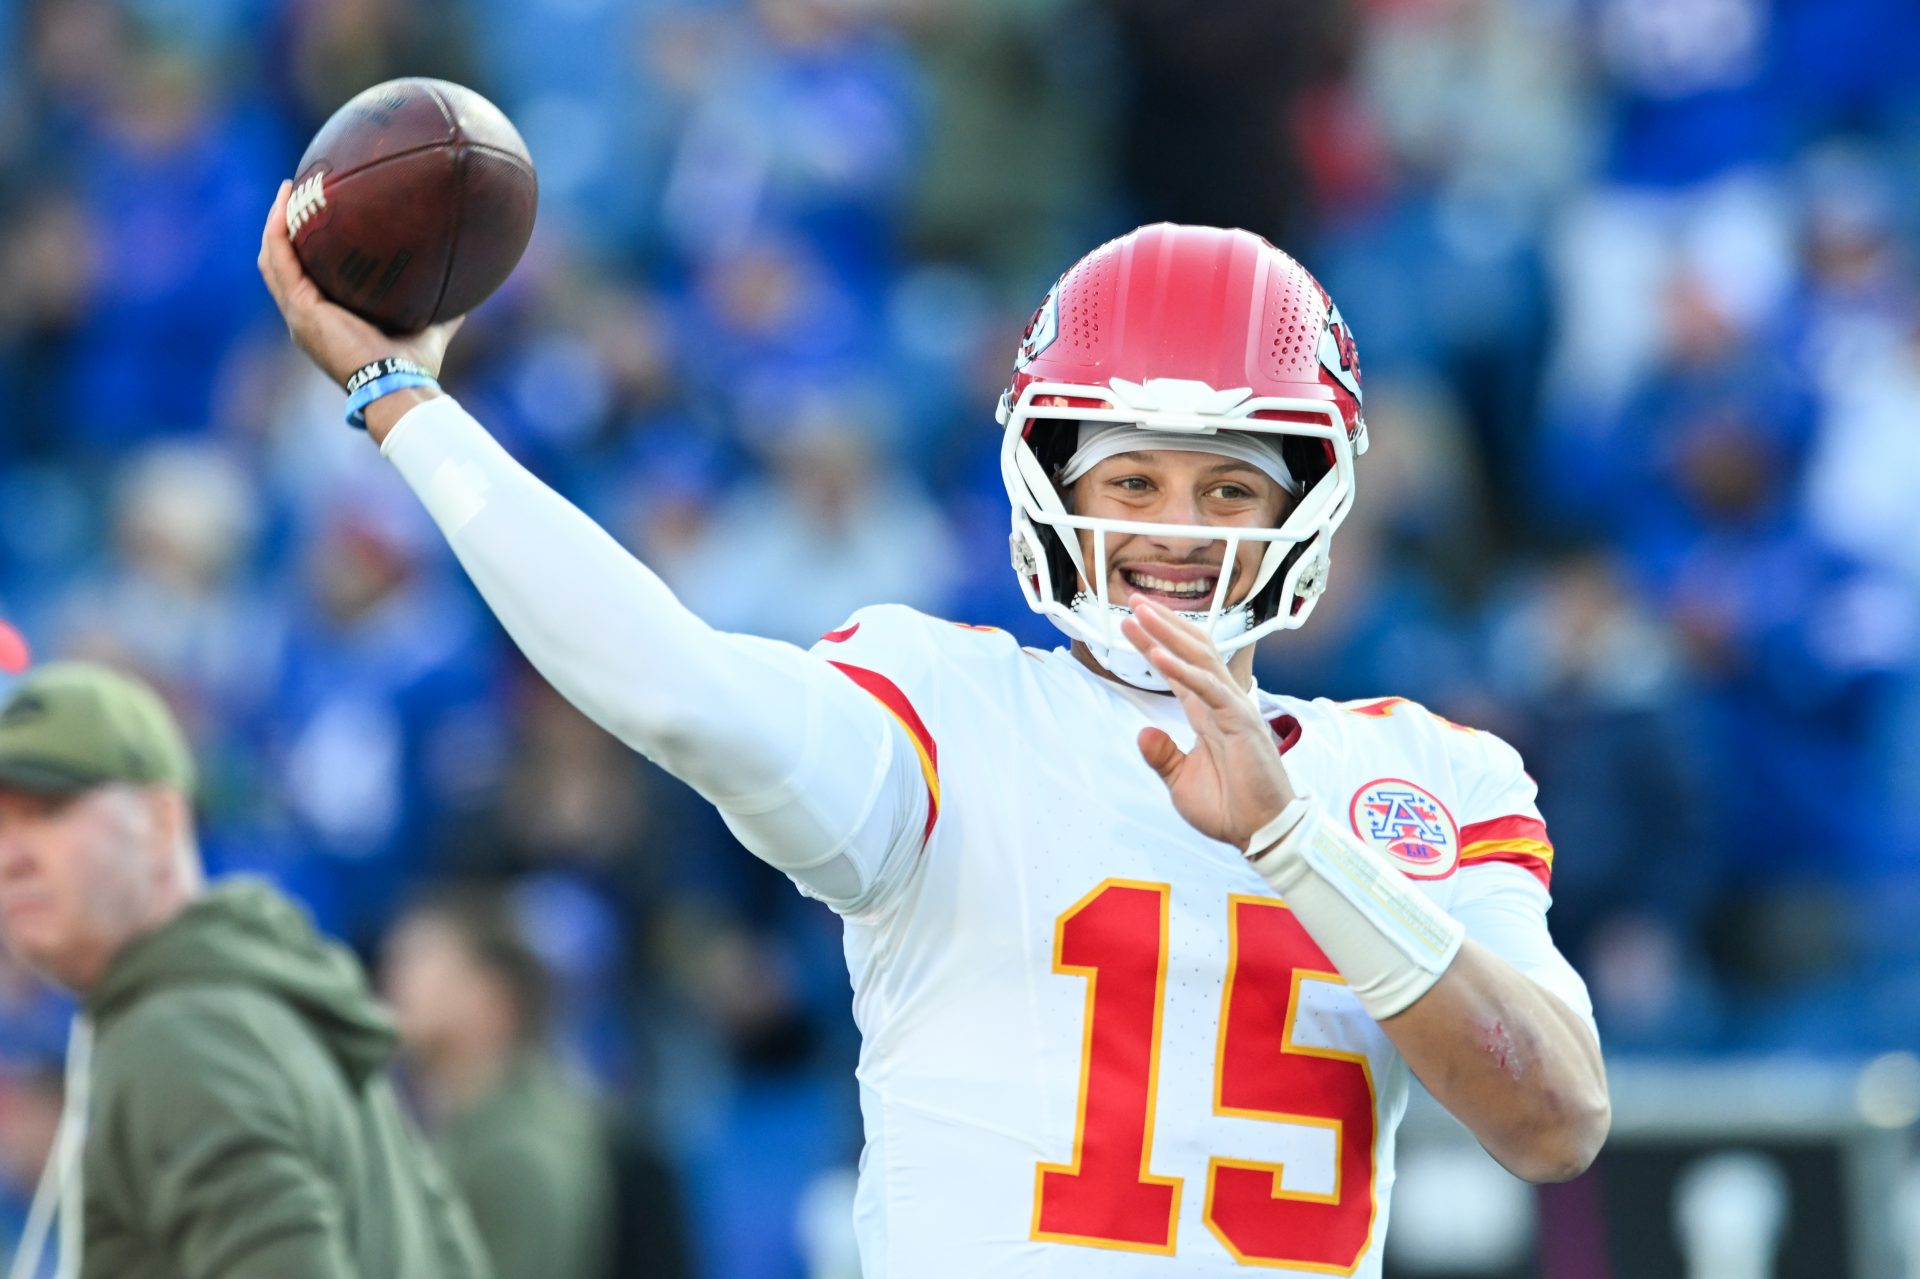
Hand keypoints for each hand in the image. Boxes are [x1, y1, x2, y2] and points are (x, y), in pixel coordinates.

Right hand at [256, 179, 462, 438]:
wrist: (401, 386)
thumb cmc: (415, 367)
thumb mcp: (430, 326)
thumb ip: (444, 306)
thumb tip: (469, 283)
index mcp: (326, 321)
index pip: (305, 278)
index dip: (304, 248)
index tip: (317, 215)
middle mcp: (306, 318)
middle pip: (282, 264)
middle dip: (285, 227)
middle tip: (297, 192)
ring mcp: (299, 315)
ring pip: (273, 258)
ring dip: (277, 222)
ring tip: (289, 189)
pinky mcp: (301, 310)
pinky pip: (279, 260)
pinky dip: (278, 231)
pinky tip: (286, 203)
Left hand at [1122, 597, 1297, 847]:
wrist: (1259, 832)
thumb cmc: (1229, 808)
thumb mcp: (1180, 782)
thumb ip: (1162, 756)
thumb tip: (1143, 733)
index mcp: (1207, 714)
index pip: (1179, 669)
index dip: (1155, 644)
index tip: (1130, 624)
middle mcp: (1220, 703)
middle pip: (1190, 651)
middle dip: (1162, 625)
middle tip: (1135, 600)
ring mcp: (1233, 708)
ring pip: (1199, 659)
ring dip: (1168, 633)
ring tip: (1141, 612)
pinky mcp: (1241, 721)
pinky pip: (1208, 688)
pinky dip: (1182, 669)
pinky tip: (1158, 653)